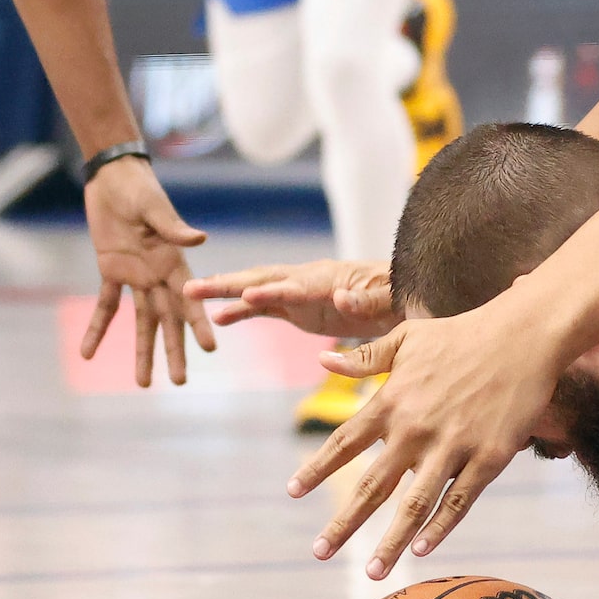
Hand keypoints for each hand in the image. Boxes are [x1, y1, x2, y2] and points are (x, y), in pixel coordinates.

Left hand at [78, 155, 213, 385]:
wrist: (113, 179)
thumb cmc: (139, 189)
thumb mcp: (154, 207)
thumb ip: (173, 227)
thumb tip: (200, 240)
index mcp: (173, 262)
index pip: (189, 299)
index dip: (198, 324)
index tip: (208, 349)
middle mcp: (158, 275)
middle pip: (167, 320)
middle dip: (173, 351)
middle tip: (179, 382)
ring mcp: (136, 276)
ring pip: (141, 322)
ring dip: (142, 351)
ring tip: (143, 383)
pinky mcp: (111, 272)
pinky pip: (105, 306)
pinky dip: (97, 329)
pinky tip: (87, 354)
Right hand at [188, 257, 399, 337]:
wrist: (409, 298)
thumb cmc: (405, 296)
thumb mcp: (394, 300)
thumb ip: (368, 300)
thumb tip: (342, 299)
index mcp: (334, 279)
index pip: (299, 285)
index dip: (274, 290)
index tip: (247, 293)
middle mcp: (312, 280)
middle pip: (265, 279)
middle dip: (230, 283)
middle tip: (192, 286)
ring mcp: (303, 293)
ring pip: (257, 290)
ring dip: (226, 293)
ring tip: (189, 295)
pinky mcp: (301, 307)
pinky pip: (266, 308)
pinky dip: (242, 311)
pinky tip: (218, 319)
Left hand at [289, 296, 563, 576]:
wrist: (525, 335)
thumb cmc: (464, 333)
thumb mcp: (408, 337)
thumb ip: (365, 357)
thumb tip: (321, 359)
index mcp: (392, 400)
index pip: (344, 442)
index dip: (316, 469)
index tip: (292, 492)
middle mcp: (416, 429)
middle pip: (372, 487)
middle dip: (343, 524)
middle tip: (319, 552)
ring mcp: (454, 446)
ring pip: (414, 505)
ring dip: (391, 542)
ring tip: (373, 572)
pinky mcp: (490, 457)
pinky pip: (459, 501)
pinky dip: (439, 528)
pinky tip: (422, 549)